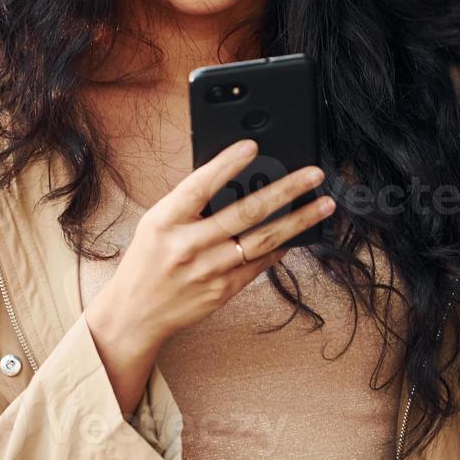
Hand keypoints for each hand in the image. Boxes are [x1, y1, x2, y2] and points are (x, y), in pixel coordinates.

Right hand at [86, 138, 333, 352]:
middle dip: (285, 190)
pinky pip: (261, 263)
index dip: (227, 164)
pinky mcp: (224, 291)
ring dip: (299, 220)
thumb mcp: (156, 222)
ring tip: (324, 205)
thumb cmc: (148, 259)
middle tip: (313, 174)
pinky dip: (281, 245)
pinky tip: (299, 233)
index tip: (252, 145)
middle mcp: (188, 245)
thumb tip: (236, 175)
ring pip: (263, 239)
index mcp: (165, 221)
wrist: (136, 313)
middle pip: (245, 212)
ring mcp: (208, 270)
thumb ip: (189, 202)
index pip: (199, 186)